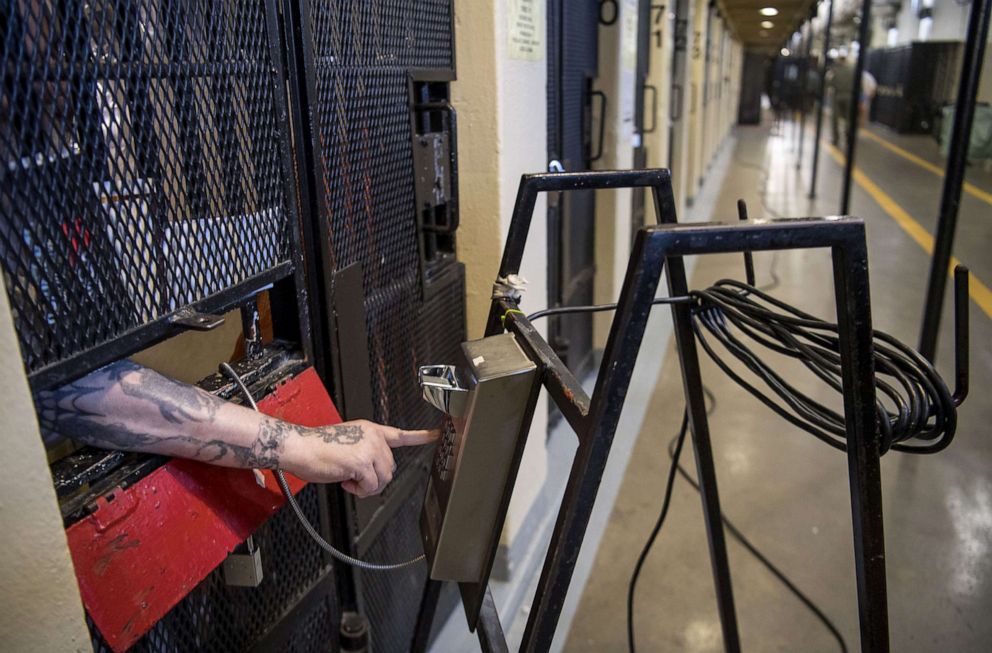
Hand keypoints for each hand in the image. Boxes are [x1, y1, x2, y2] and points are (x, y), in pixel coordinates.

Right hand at [286, 420, 438, 496]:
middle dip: (374, 478)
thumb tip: (375, 470)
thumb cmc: (316, 448)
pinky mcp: (362, 461)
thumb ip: (366, 451)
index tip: (436, 435)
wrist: (299, 447)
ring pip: (384, 478)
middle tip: (354, 477)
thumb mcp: (347, 442)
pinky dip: (359, 490)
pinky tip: (345, 481)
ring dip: (367, 486)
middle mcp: (373, 436)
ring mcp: (369, 447)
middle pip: (390, 467)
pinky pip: (371, 486)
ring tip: (349, 479)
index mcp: (370, 430)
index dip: (420, 436)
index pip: (399, 434)